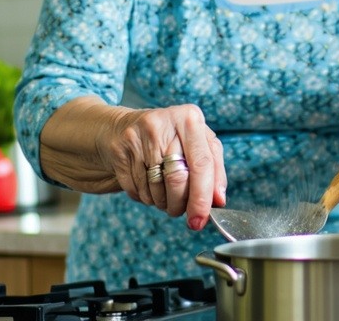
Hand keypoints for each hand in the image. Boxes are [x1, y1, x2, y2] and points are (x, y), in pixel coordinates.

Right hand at [105, 104, 226, 229]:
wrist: (124, 128)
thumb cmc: (170, 138)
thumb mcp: (197, 143)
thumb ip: (213, 169)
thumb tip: (219, 200)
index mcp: (189, 119)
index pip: (201, 164)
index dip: (202, 197)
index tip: (201, 219)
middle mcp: (164, 125)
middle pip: (177, 179)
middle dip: (180, 204)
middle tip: (182, 211)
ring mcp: (138, 137)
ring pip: (155, 189)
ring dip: (163, 203)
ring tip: (165, 194)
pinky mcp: (119, 151)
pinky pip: (136, 190)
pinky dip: (146, 198)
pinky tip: (148, 186)